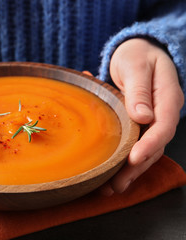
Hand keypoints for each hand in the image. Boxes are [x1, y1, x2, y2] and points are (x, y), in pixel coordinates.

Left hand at [101, 38, 183, 194]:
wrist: (138, 51)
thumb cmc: (137, 55)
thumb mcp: (135, 66)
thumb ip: (139, 90)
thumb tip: (143, 116)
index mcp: (167, 98)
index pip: (163, 126)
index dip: (150, 145)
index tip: (134, 159)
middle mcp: (162, 114)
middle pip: (154, 145)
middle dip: (136, 167)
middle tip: (116, 184)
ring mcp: (153, 120)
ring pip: (145, 150)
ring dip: (129, 169)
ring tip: (110, 187)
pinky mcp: (140, 124)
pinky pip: (135, 144)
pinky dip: (123, 159)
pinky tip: (109, 172)